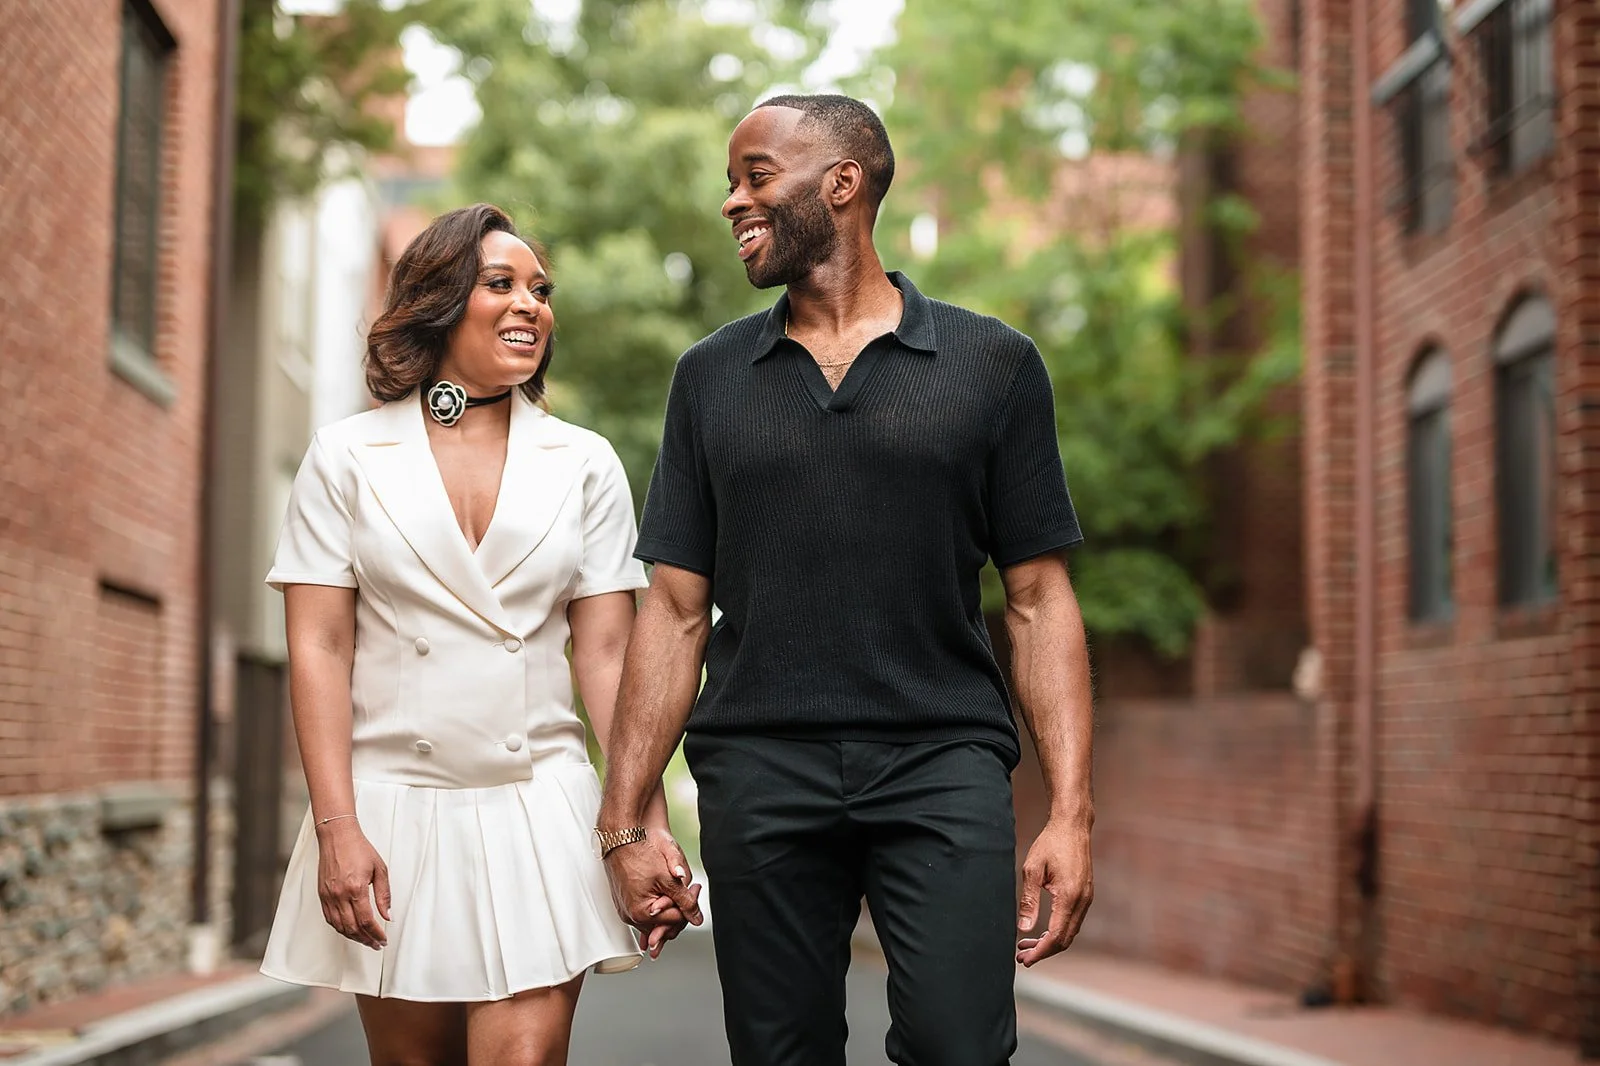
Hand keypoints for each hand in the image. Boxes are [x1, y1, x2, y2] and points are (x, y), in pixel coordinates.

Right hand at [315, 819, 389, 950]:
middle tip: (376, 944)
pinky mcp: (322, 895)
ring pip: (339, 926)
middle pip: (352, 928)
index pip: (366, 920)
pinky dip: (340, 928)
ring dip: (353, 937)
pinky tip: (350, 930)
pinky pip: (329, 919)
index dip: (375, 934)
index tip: (383, 939)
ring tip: (365, 940)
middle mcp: (339, 895)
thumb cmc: (359, 849)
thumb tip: (387, 916)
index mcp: (355, 888)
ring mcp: (328, 896)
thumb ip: (384, 895)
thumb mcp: (379, 869)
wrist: (337, 836)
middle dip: (366, 939)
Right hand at [603, 827, 702, 957]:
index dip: (690, 905)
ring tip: (676, 886)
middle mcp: (631, 916)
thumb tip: (697, 918)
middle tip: (691, 888)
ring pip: (655, 918)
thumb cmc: (640, 855)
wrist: (621, 839)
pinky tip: (664, 894)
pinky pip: (644, 911)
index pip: (675, 920)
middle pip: (665, 923)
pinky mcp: (624, 903)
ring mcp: (626, 910)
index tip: (696, 889)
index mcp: (641, 913)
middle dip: (680, 907)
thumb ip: (685, 901)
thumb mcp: (668, 879)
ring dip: (669, 906)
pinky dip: (656, 904)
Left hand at [1016, 818, 1091, 966]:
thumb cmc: (1051, 844)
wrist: (1072, 827)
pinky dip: (1058, 931)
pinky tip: (1042, 930)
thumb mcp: (1032, 869)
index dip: (1041, 952)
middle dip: (1044, 952)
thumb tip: (1024, 928)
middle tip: (1022, 957)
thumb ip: (1028, 900)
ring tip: (1026, 946)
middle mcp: (1082, 901)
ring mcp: (1086, 899)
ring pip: (1070, 932)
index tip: (1025, 960)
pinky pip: (1073, 921)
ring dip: (1050, 943)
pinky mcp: (1085, 895)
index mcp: (1069, 897)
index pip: (1056, 936)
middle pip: (1065, 940)